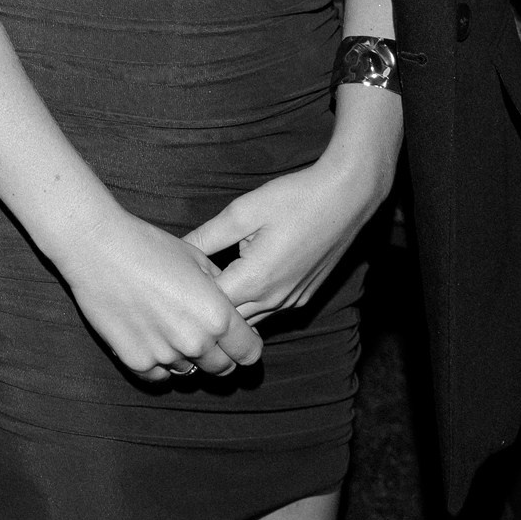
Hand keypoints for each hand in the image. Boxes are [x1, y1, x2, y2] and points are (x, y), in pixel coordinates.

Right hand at [63, 208, 263, 383]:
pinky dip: (157, 364)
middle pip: (222, 368)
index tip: (236, 339)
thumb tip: (235, 307)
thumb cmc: (150, 246)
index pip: (249, 353)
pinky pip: (158, 376)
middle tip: (201, 333)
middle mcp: (196, 341)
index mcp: (218, 316)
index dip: (245, 345)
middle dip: (218, 354)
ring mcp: (165, 355)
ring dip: (185, 357)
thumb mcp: (198, 259)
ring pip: (188, 372)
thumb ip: (223, 290)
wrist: (99, 248)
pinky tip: (149, 338)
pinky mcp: (135, 361)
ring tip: (167, 327)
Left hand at [184, 130, 395, 325]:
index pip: (209, 306)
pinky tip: (237, 284)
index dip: (188, 295)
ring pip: (249, 321)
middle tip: (183, 290)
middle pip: (228, 323)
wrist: (347, 197)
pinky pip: (268, 312)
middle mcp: (274, 300)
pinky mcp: (303, 297)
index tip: (172, 282)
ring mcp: (292, 302)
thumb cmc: (294, 198)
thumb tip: (178, 250)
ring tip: (206, 289)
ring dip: (228, 311)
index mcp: (255, 281)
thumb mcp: (243, 212)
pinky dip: (250, 306)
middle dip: (206, 309)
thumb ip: (208, 236)